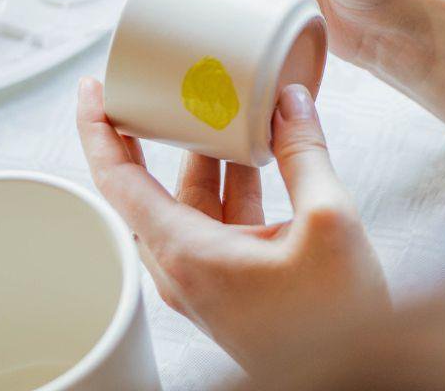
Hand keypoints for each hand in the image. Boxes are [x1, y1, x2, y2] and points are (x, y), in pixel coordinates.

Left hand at [77, 77, 388, 372]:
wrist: (352, 378)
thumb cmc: (334, 323)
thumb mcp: (328, 221)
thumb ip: (305, 154)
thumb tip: (292, 101)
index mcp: (188, 254)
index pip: (119, 182)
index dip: (99, 130)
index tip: (92, 89)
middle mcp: (186, 266)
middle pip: (146, 186)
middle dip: (147, 130)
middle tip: (146, 82)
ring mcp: (209, 275)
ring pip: (188, 197)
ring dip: (200, 150)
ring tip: (213, 101)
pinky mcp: (234, 279)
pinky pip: (217, 215)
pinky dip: (229, 176)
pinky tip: (253, 148)